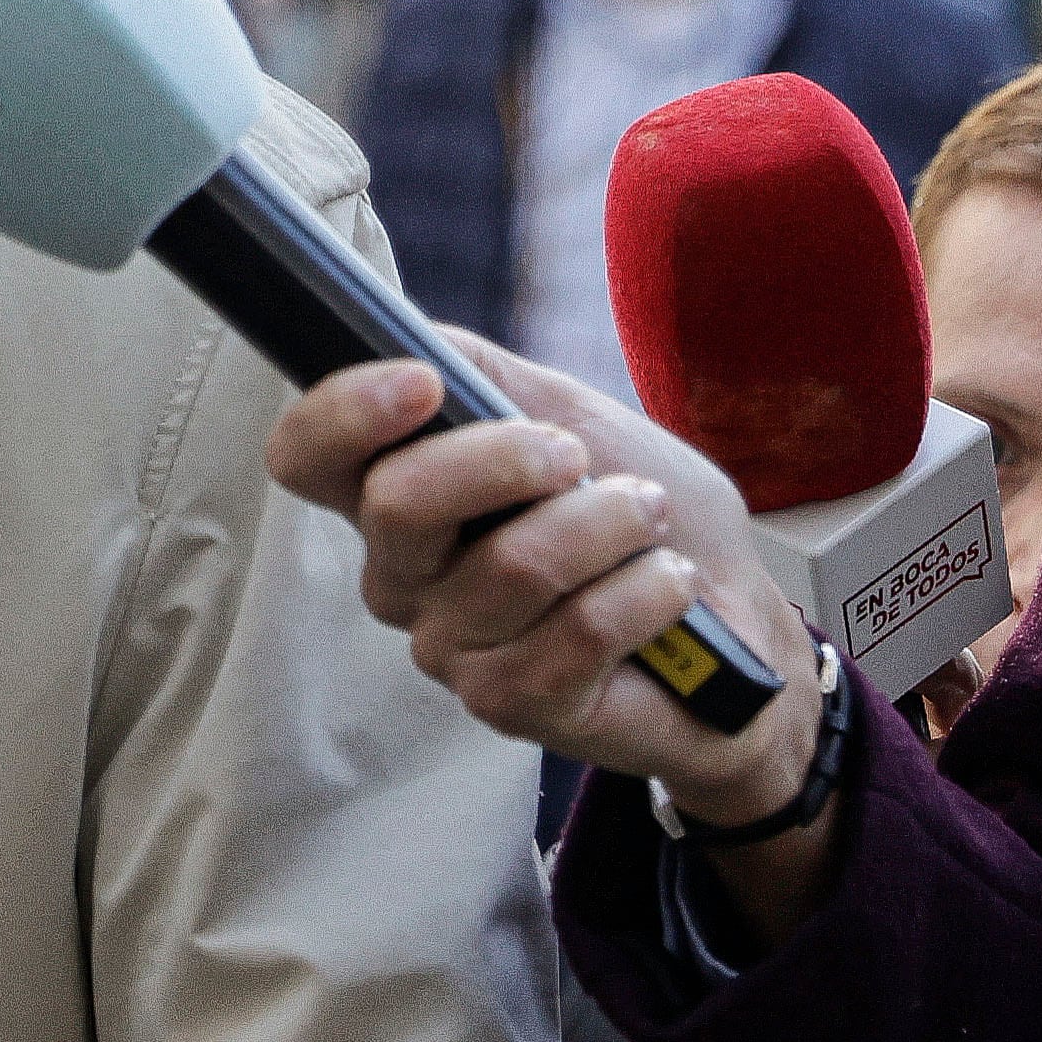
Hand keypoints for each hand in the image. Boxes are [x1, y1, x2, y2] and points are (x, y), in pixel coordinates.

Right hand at [261, 342, 820, 828]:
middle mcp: (403, 574)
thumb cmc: (644, 514)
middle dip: (507, 458)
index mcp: (398, 495)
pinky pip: (577, 630)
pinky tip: (668, 584)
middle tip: (578, 456)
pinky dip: (645, 590)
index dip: (343, 412)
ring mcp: (450, 645)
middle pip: (397, 503)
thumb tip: (416, 339)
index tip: (424, 383)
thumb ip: (489, 377)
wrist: (735, 616)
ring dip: (610, 524)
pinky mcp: (510, 703)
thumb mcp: (575, 414)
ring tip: (652, 521)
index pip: (307, 455)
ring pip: (512, 565)